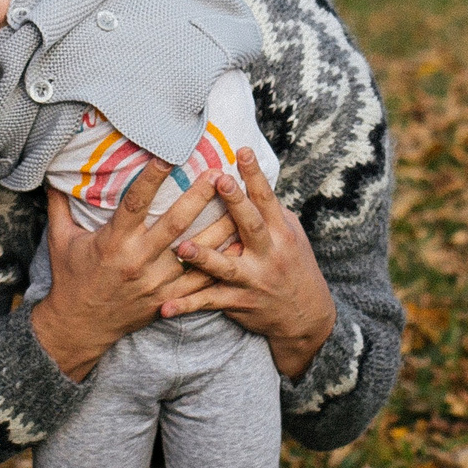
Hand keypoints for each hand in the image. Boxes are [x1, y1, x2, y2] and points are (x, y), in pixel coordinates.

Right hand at [30, 160, 222, 380]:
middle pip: (174, 224)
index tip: (168, 155)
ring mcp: (156, 282)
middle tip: (219, 174)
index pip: (135, 204)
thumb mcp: (60, 240)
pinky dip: (221, 263)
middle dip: (199, 197)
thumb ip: (59, 205)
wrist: (80, 326)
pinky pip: (200, 280)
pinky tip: (238, 246)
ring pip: (196, 252)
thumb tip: (52, 174)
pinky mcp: (168, 299)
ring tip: (241, 204)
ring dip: (220, 227)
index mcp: (113, 243)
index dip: (152, 178)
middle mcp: (137, 261)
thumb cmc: (71, 278)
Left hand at [168, 147, 335, 377]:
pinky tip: (163, 307)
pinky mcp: (237, 302)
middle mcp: (268, 254)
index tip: (242, 151)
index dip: (255, 175)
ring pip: (225, 267)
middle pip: (250, 225)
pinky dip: (185, 305)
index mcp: (280, 233)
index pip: (266, 199)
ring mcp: (252, 279)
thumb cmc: (293, 264)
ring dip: (204, 258)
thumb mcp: (291, 235)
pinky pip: (207, 302)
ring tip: (182, 248)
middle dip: (236, 203)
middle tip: (218, 181)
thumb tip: (250, 178)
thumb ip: (269, 211)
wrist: (305, 316)